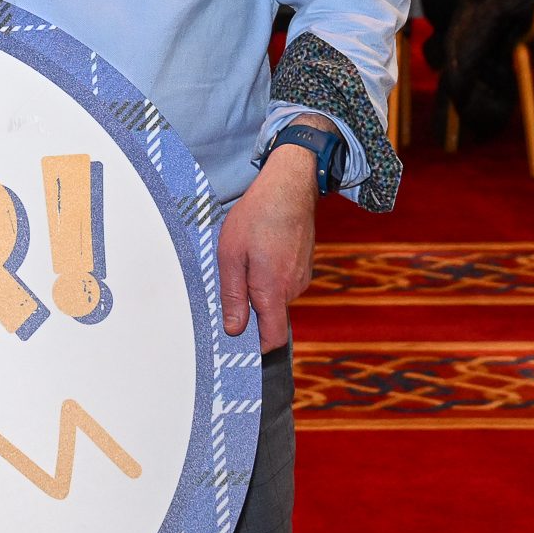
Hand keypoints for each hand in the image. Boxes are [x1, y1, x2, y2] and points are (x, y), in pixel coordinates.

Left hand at [217, 143, 320, 350]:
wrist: (289, 186)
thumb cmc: (257, 216)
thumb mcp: (231, 256)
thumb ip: (233, 296)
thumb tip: (234, 330)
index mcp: (273, 291)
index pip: (272, 339)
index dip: (255, 346)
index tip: (236, 341)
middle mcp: (293, 288)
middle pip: (270, 318)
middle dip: (250, 310)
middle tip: (230, 284)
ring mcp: (301, 277)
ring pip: (275, 298)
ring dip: (258, 288)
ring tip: (244, 260)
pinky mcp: (303, 266)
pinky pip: (283, 282)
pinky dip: (269, 275)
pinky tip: (258, 252)